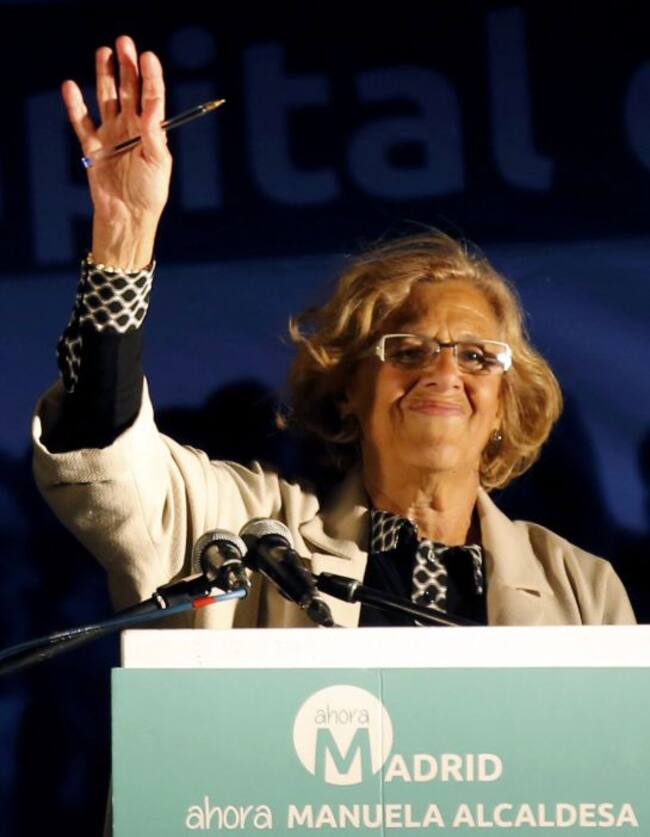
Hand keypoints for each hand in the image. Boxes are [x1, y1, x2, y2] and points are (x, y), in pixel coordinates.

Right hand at [62, 35, 171, 265]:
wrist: (128, 217)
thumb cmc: (149, 193)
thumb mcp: (158, 163)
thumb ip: (154, 135)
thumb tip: (152, 109)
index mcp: (152, 131)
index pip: (152, 96)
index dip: (150, 76)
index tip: (148, 55)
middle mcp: (131, 128)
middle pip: (128, 91)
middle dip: (127, 67)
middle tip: (124, 42)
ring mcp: (111, 135)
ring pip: (106, 99)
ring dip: (104, 76)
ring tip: (103, 52)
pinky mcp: (93, 146)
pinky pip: (81, 121)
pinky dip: (75, 105)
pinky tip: (71, 86)